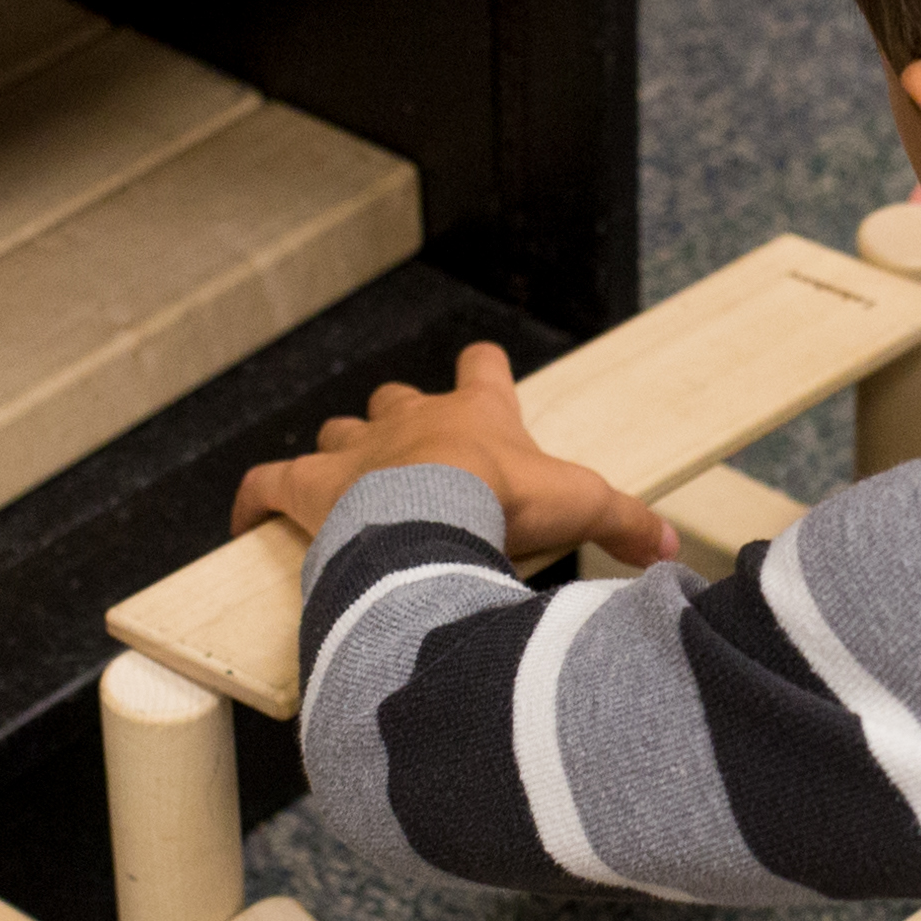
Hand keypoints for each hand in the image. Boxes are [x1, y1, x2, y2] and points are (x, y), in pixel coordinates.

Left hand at [230, 343, 676, 566]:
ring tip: (343, 489)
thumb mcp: (582, 507)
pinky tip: (246, 516)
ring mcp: (354, 453)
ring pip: (337, 436)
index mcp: (474, 416)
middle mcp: (409, 423)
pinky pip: (266, 482)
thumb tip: (674, 551)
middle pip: (396, 402)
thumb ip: (628, 523)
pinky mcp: (308, 486)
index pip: (481, 369)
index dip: (485, 373)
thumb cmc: (504, 506)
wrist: (430, 520)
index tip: (485, 379)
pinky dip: (254, 497)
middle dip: (402, 422)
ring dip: (339, 457)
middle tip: (415, 461)